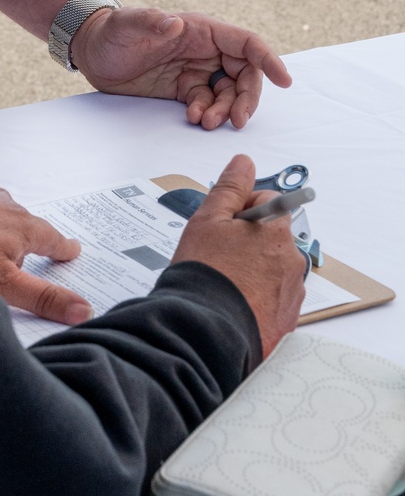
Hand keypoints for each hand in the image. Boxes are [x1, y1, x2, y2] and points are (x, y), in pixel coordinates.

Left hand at [0, 182, 91, 325]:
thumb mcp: (5, 286)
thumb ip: (44, 298)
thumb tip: (84, 309)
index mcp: (25, 226)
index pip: (54, 239)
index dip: (64, 249)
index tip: (72, 250)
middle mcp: (6, 205)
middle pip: (27, 226)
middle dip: (30, 241)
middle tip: (30, 256)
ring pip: (0, 213)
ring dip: (1, 228)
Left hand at [71, 6, 290, 129]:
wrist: (92, 52)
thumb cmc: (111, 31)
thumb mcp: (126, 24)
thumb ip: (150, 22)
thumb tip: (175, 24)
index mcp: (201, 30)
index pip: (246, 43)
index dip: (268, 59)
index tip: (283, 80)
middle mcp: (205, 49)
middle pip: (245, 73)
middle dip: (247, 97)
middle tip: (237, 120)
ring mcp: (196, 70)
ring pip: (228, 92)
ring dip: (226, 110)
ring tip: (208, 122)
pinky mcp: (185, 89)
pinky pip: (209, 103)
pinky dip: (208, 114)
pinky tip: (195, 119)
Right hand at [172, 154, 304, 355]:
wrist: (204, 333)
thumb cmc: (205, 275)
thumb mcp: (207, 221)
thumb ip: (228, 188)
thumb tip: (243, 163)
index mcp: (277, 231)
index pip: (267, 201)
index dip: (240, 210)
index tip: (222, 227)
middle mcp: (292, 261)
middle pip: (270, 238)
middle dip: (247, 242)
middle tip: (217, 257)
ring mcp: (292, 295)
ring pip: (271, 270)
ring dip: (251, 271)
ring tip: (222, 285)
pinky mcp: (286, 322)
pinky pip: (272, 300)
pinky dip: (255, 300)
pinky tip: (231, 304)